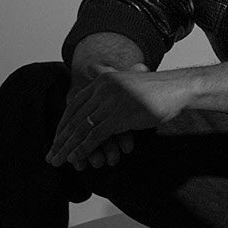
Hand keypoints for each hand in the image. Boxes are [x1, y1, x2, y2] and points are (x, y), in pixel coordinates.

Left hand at [47, 65, 188, 171]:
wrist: (177, 88)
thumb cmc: (155, 87)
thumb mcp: (127, 78)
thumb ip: (107, 75)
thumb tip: (92, 66)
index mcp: (102, 80)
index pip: (74, 105)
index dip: (63, 124)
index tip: (56, 140)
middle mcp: (102, 89)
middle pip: (74, 118)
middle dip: (61, 139)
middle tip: (50, 155)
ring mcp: (110, 102)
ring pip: (81, 129)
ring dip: (67, 148)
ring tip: (57, 160)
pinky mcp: (119, 116)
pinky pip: (95, 136)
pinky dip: (83, 149)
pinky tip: (75, 159)